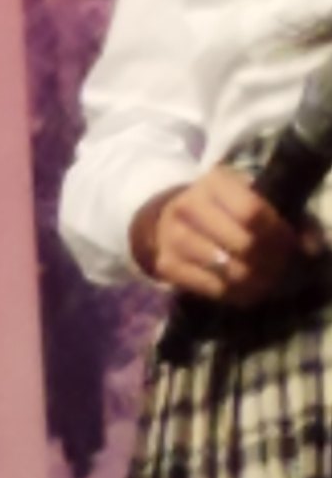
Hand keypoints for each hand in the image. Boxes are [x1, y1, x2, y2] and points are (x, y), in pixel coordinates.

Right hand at [130, 167, 310, 304]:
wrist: (168, 218)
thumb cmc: (222, 208)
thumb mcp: (251, 198)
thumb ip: (286, 216)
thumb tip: (312, 247)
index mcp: (213, 182)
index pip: (252, 212)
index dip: (278, 234)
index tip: (292, 246)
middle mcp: (187, 207)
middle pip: (243, 244)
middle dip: (271, 261)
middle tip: (283, 268)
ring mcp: (172, 237)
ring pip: (229, 270)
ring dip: (257, 281)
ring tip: (269, 281)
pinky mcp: (166, 265)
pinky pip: (212, 289)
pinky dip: (237, 295)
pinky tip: (248, 290)